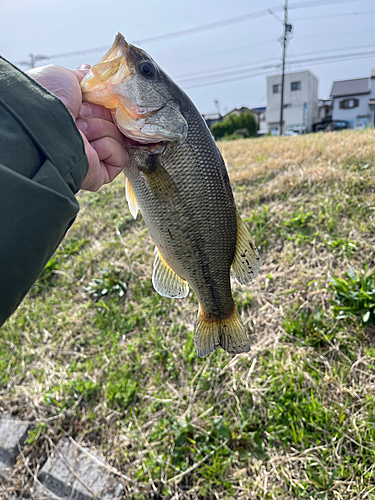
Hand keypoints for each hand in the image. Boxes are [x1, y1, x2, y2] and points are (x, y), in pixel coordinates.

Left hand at [27, 65, 127, 191]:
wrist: (42, 124)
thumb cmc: (47, 100)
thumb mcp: (66, 78)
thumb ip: (83, 78)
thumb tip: (90, 70)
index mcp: (76, 117)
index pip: (105, 109)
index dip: (101, 102)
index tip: (89, 98)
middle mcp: (83, 137)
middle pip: (113, 122)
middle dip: (100, 114)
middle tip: (80, 114)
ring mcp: (92, 156)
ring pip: (119, 137)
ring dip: (100, 129)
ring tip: (79, 130)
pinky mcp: (100, 172)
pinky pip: (121, 156)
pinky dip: (109, 147)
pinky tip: (90, 147)